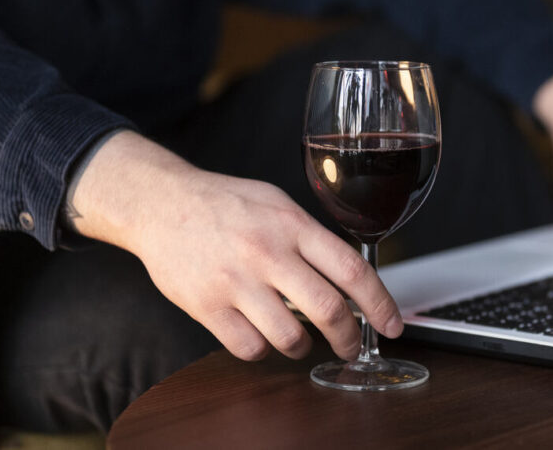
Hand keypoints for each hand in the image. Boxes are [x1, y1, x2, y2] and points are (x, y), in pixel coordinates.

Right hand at [67, 130, 403, 360]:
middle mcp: (267, 252)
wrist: (161, 204)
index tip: (391, 324)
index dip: (380, 304)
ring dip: (303, 348)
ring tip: (300, 339)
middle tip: (350, 347)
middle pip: (328, 310)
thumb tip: (349, 274)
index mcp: (292, 224)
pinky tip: (261, 334)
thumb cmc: (223, 202)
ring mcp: (235, 281)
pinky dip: (263, 350)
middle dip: (348, 339)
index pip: (352, 269)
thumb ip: (310, 236)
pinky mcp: (206, 306)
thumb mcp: (276, 203)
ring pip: (290, 337)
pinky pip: (249, 348)